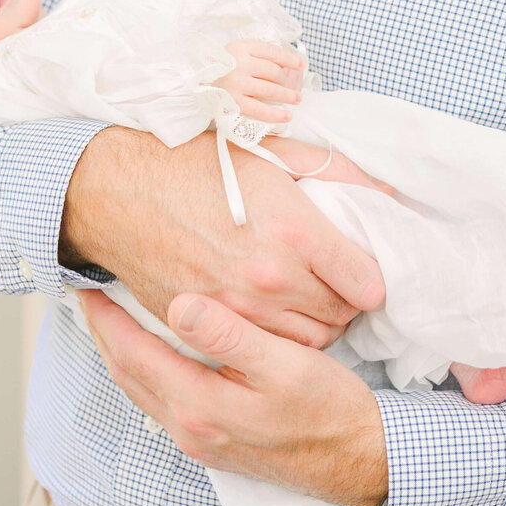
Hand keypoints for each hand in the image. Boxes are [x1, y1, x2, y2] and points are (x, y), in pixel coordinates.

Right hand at [60, 128, 386, 348]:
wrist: (120, 191)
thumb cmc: (195, 164)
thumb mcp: (272, 154)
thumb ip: (334, 172)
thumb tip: (384, 191)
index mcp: (296, 232)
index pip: (367, 284)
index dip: (369, 278)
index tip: (359, 270)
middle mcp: (272, 278)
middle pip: (342, 317)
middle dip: (346, 303)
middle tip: (335, 285)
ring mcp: (238, 310)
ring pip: (307, 343)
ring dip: (316, 326)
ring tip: (307, 303)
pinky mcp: (207, 328)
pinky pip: (262, 351)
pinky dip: (276, 341)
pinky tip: (272, 317)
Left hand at [78, 288, 388, 505]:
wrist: (359, 463)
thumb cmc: (329, 410)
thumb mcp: (286, 364)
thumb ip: (230, 337)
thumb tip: (179, 306)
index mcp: (200, 406)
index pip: (133, 354)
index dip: (107, 317)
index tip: (89, 283)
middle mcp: (190, 429)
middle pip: (127, 374)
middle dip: (104, 332)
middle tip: (90, 293)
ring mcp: (200, 441)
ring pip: (142, 390)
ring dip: (122, 353)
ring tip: (113, 318)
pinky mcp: (215, 444)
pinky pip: (161, 401)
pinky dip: (146, 371)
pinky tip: (157, 352)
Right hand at [219, 39, 303, 123]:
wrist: (195, 80)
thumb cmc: (222, 65)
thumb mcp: (237, 50)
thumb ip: (258, 53)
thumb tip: (287, 64)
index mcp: (241, 46)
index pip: (272, 51)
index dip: (290, 59)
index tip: (301, 65)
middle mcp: (239, 63)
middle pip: (273, 71)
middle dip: (286, 81)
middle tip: (295, 89)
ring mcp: (237, 83)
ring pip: (270, 89)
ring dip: (287, 95)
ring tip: (296, 99)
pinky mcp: (233, 101)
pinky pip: (259, 110)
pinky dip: (275, 114)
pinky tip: (286, 116)